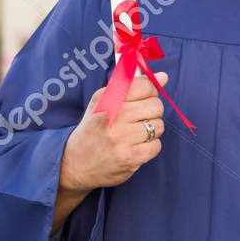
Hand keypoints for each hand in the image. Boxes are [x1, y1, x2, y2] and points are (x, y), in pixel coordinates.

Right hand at [60, 71, 167, 194]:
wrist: (76, 163)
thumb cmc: (94, 129)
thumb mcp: (104, 102)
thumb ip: (133, 87)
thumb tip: (163, 77)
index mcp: (106, 98)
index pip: (144, 85)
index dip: (150, 91)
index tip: (143, 97)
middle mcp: (113, 115)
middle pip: (156, 105)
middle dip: (151, 112)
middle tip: (137, 119)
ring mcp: (121, 138)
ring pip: (158, 126)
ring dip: (151, 130)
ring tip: (134, 134)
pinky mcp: (129, 157)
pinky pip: (156, 145)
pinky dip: (149, 147)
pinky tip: (135, 147)